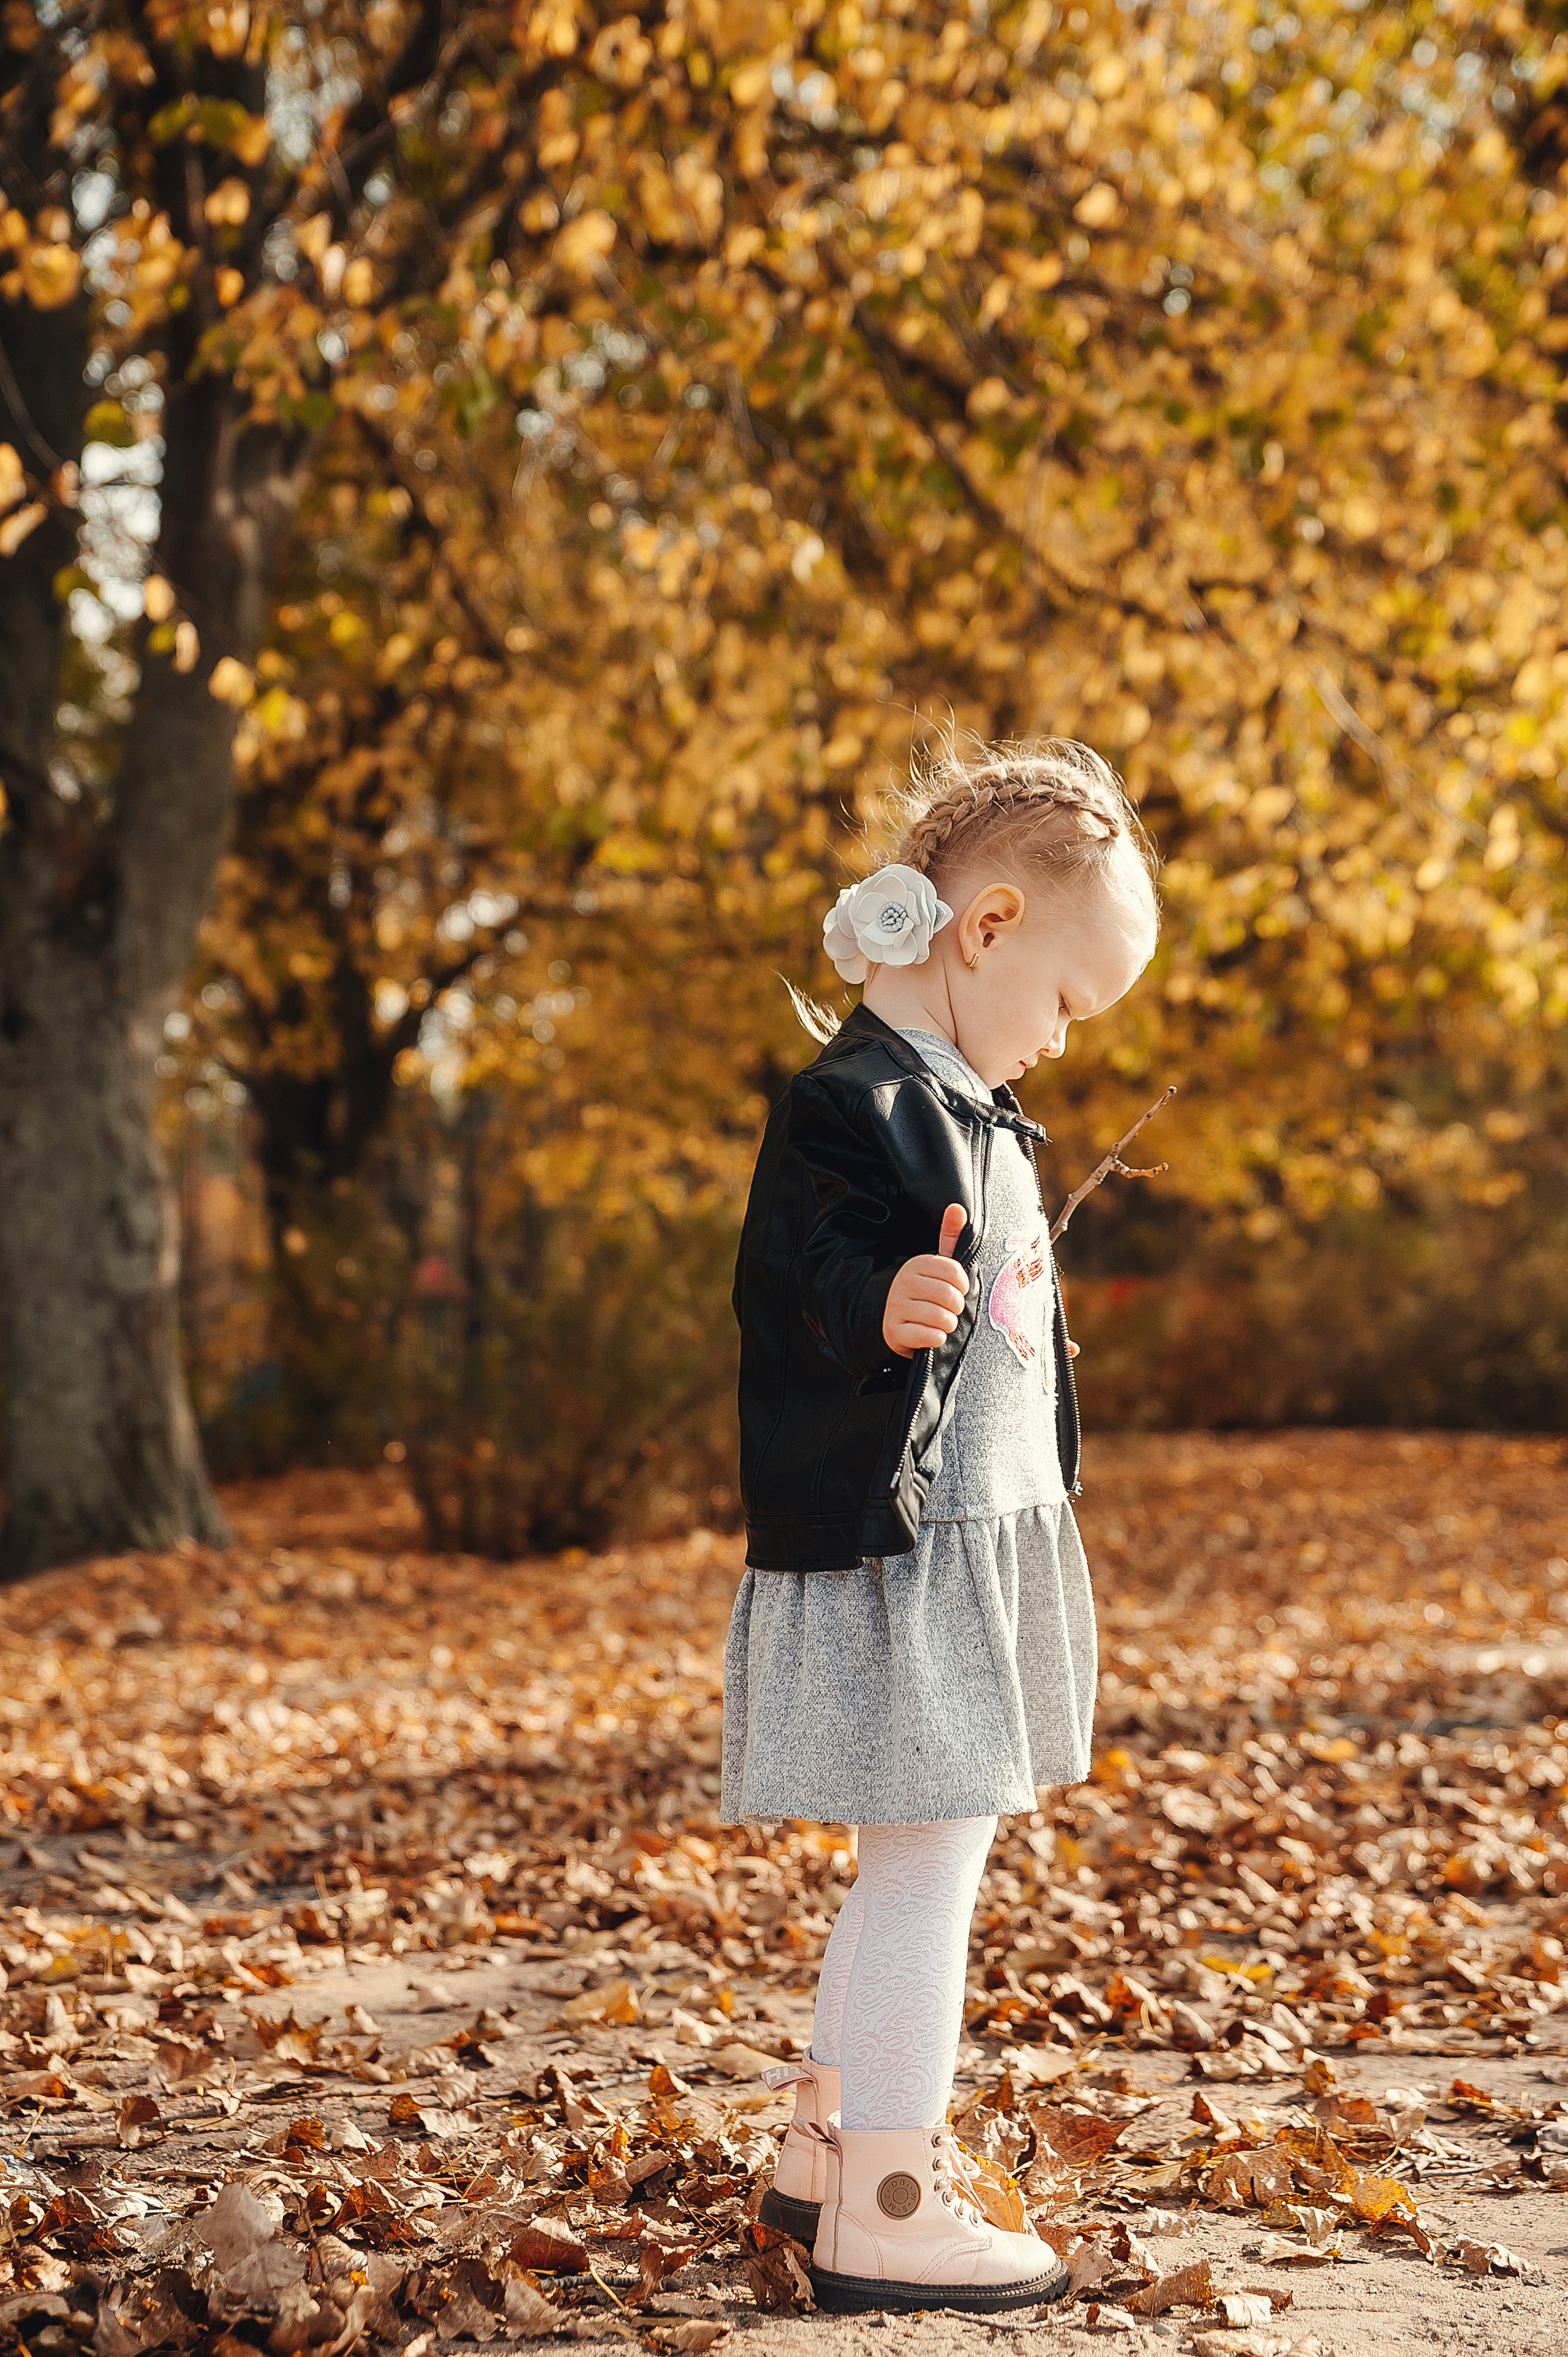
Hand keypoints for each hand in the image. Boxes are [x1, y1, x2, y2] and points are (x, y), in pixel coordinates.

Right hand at [883, 1203, 967, 1357]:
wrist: (899, 1325)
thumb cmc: (926, 1295)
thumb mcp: (938, 1266)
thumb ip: (950, 1237)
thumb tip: (958, 1207)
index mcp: (916, 1264)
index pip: (955, 1272)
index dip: (962, 1285)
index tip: (956, 1289)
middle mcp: (902, 1282)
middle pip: (950, 1296)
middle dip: (956, 1308)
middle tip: (949, 1309)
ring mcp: (896, 1306)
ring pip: (941, 1318)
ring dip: (947, 1324)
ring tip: (941, 1322)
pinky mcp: (894, 1331)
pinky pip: (930, 1336)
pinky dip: (936, 1338)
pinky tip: (930, 1334)